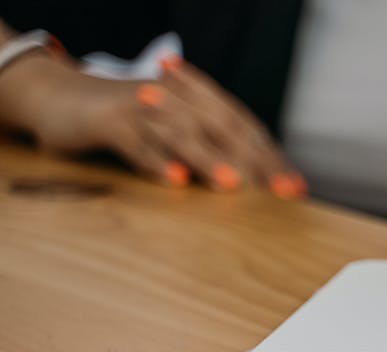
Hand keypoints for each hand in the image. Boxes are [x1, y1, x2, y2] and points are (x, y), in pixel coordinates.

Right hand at [0, 52, 303, 196]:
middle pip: (224, 129)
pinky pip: (137, 143)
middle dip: (255, 161)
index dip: (272, 158)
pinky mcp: (109, 120)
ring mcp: (143, 107)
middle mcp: (177, 99)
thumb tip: (254, 184)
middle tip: (280, 191)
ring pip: (184, 134)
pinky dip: (157, 162)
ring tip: (235, 185)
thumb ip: (210, 151)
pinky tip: (176, 181)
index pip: (245, 129)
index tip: (295, 189)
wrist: (59, 94)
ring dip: (210, 160)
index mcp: (198, 100)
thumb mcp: (174, 132)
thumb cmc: (129, 121)